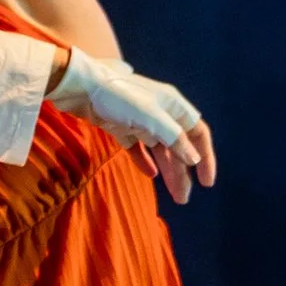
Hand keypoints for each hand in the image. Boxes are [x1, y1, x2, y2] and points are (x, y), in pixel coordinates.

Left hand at [45, 49, 217, 202]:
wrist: (79, 87)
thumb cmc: (118, 97)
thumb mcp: (150, 117)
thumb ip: (174, 138)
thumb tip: (194, 159)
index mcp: (173, 105)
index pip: (197, 133)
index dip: (206, 157)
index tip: (207, 183)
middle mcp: (160, 112)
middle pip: (179, 145)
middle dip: (183, 172)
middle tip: (183, 199)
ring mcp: (139, 119)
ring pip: (159, 149)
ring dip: (168, 171)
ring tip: (173, 195)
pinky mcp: (120, 126)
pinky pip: (138, 147)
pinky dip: (144, 160)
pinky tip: (150, 174)